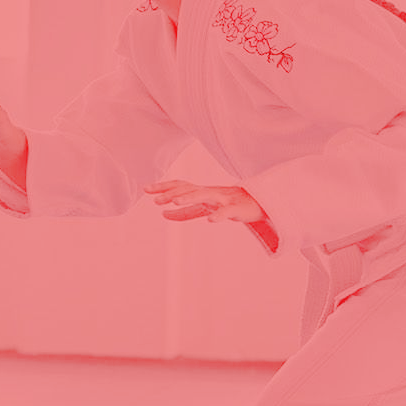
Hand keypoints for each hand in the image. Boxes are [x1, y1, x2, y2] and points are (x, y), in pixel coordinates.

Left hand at [147, 180, 267, 223]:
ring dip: (189, 197)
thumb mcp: (204, 208)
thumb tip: (163, 214)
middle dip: (171, 193)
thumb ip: (185, 212)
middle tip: (155, 200)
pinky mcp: (237, 209)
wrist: (259, 203)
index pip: (180, 186)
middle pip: (188, 189)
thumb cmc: (229, 203)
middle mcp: (210, 192)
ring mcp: (224, 199)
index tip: (146, 189)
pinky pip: (227, 211)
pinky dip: (219, 214)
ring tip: (175, 201)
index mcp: (201, 192)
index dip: (164, 187)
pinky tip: (210, 220)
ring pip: (205, 195)